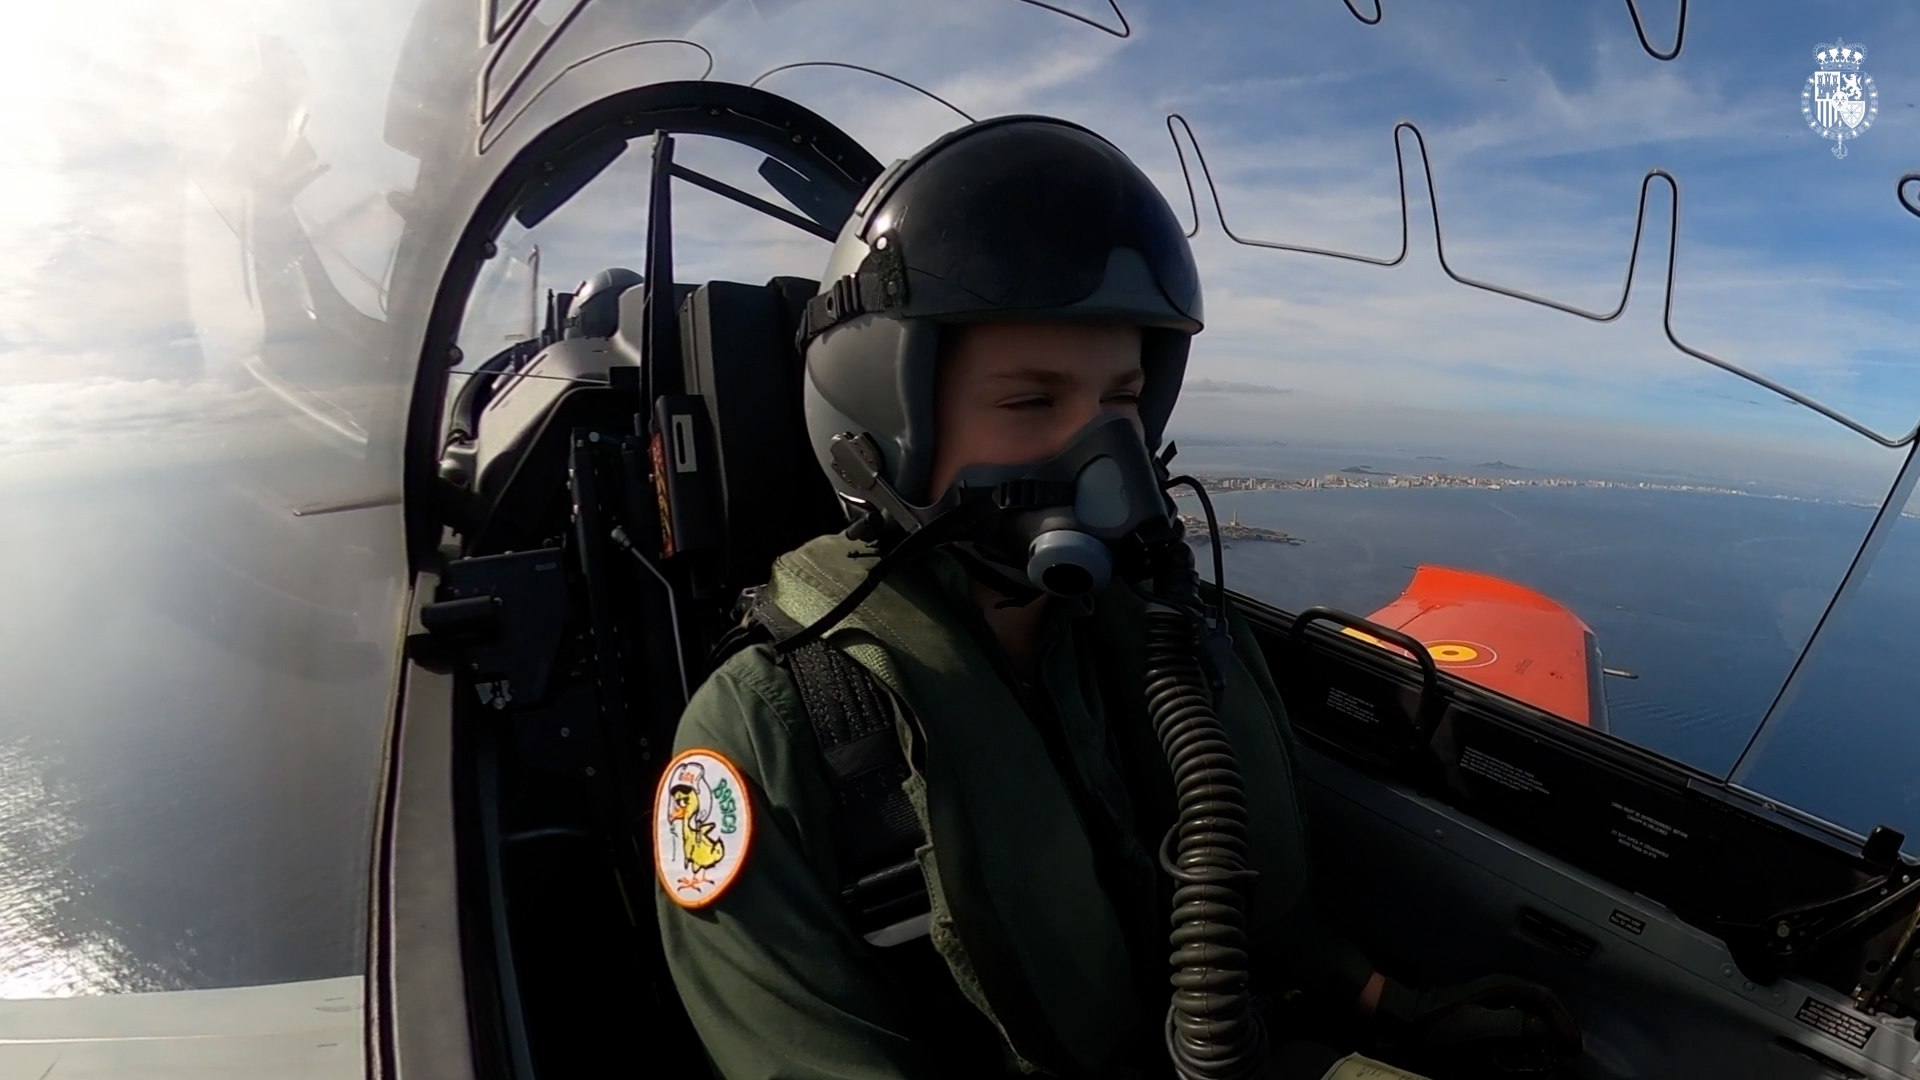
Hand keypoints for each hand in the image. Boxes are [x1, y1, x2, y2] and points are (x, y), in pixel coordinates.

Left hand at [1372, 975, 1581, 1074]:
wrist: (1406, 1021)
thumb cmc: (1439, 1023)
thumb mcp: (1477, 1026)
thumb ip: (1512, 1025)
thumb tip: (1544, 1027)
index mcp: (1501, 987)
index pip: (1543, 996)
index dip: (1562, 1018)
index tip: (1573, 1041)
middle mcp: (1499, 989)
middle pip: (1540, 1002)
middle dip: (1558, 1023)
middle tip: (1571, 1047)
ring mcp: (1491, 999)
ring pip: (1529, 1009)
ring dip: (1545, 1027)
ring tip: (1557, 1047)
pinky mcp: (1483, 1011)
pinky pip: (1515, 1017)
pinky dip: (1528, 1030)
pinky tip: (1531, 1045)